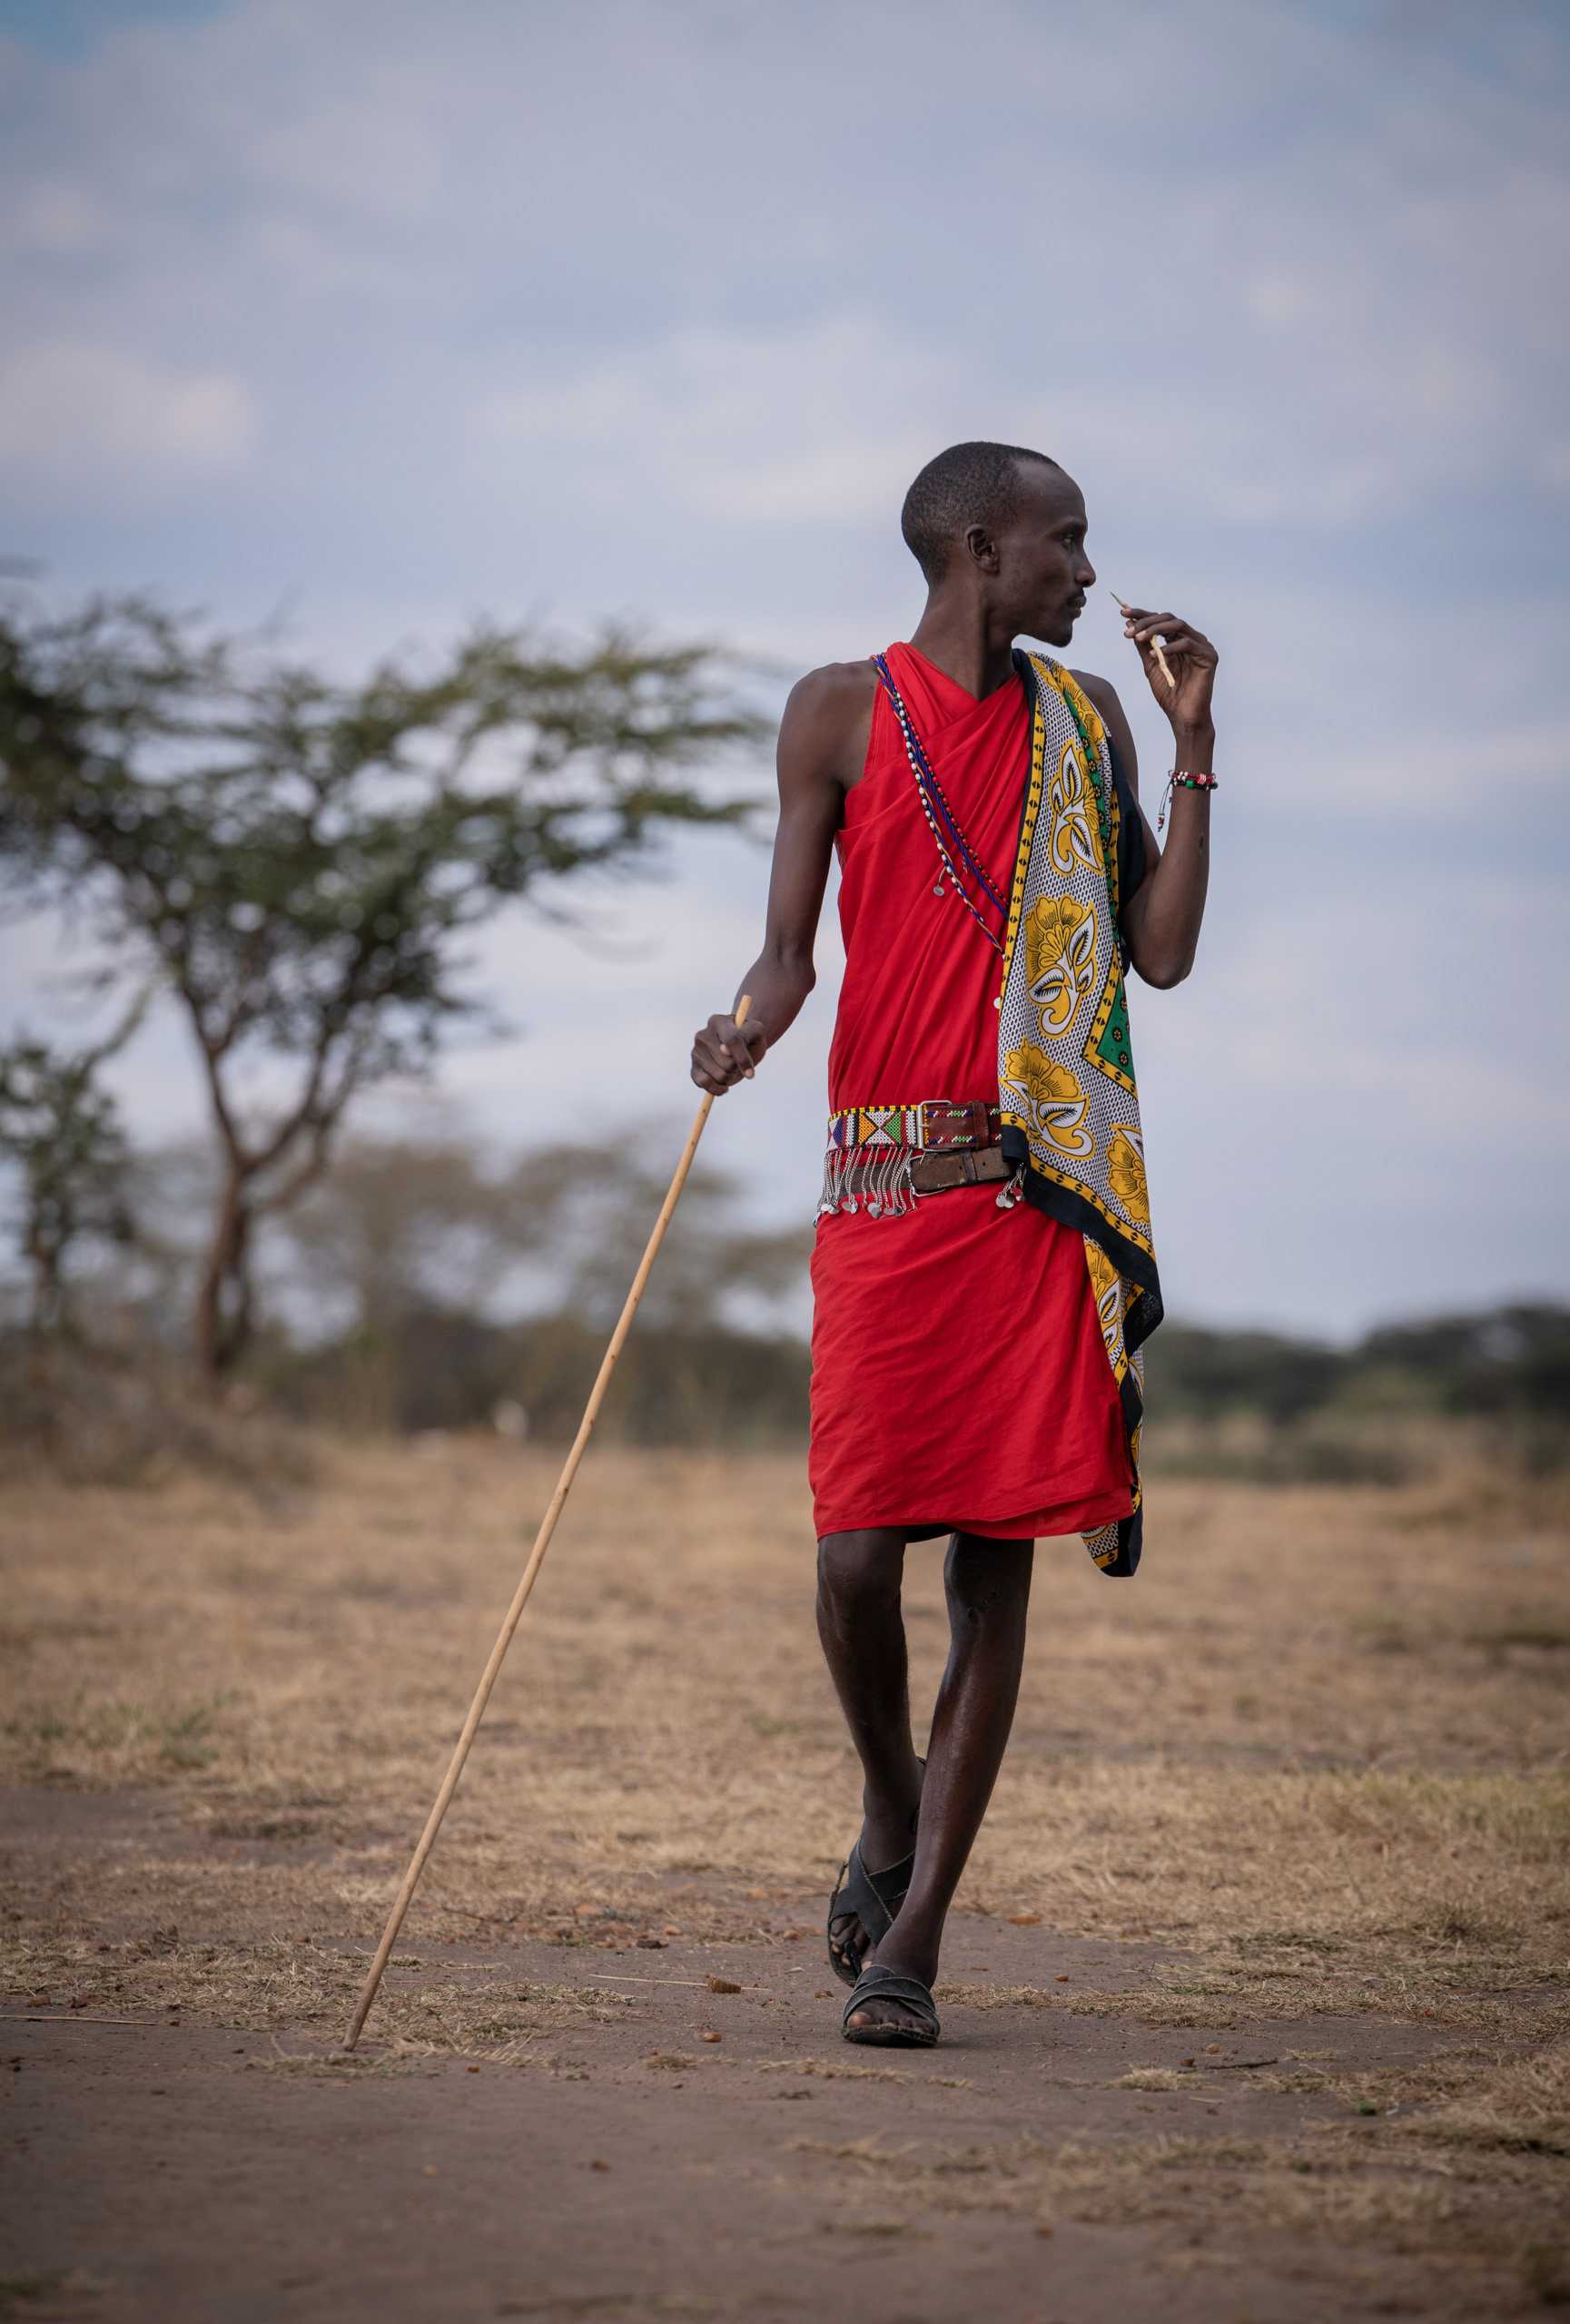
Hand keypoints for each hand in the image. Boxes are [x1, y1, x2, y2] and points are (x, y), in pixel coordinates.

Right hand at [691, 1010, 765, 1094]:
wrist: (742, 1045)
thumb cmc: (750, 1038)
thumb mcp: (756, 1032)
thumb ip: (746, 1035)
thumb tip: (725, 1050)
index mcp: (718, 1022)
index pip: (732, 1040)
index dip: (743, 1058)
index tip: (751, 1074)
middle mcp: (703, 1035)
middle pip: (726, 1063)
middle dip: (737, 1067)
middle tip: (739, 1062)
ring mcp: (696, 1052)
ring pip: (719, 1076)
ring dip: (731, 1078)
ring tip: (731, 1069)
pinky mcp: (693, 1069)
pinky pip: (704, 1084)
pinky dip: (717, 1089)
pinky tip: (724, 1085)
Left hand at [1121, 606, 1217, 734]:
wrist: (1182, 717)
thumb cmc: (1169, 694)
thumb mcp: (1151, 666)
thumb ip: (1143, 646)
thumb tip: (1130, 623)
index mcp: (1178, 641)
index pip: (1161, 621)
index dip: (1142, 614)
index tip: (1123, 612)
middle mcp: (1191, 640)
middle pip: (1169, 619)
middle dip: (1146, 621)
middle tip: (1129, 630)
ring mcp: (1202, 646)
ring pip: (1178, 626)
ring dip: (1155, 629)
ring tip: (1138, 638)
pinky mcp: (1209, 656)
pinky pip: (1189, 644)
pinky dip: (1171, 646)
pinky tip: (1157, 654)